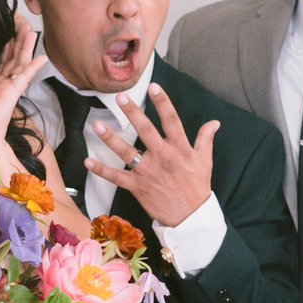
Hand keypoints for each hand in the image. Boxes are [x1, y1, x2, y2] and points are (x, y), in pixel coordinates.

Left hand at [0, 20, 48, 174]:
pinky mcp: (11, 93)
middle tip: (25, 27)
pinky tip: (42, 57)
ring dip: (26, 47)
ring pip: (19, 63)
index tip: (9, 37)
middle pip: (13, 60)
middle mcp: (0, 86)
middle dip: (19, 42)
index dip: (5, 50)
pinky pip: (24, 77)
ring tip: (32, 32)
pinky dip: (33, 67)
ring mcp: (7, 89)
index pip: (0, 64)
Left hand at [93, 82, 218, 227]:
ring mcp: (148, 172)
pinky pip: (116, 177)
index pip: (171, 120)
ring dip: (110, 138)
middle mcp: (163, 157)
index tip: (153, 86)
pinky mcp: (137, 186)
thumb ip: (205, 139)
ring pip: (126, 151)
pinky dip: (101, 170)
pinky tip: (88, 161)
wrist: (190, 216)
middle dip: (132, 112)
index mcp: (180, 148)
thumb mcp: (205, 160)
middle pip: (145, 130)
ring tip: (97, 125)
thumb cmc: (197, 187)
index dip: (162, 102)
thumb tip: (214, 122)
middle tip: (119, 97)